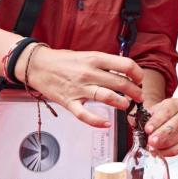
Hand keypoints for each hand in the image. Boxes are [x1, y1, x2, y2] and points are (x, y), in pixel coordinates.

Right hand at [21, 47, 143, 127]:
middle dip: (135, 92)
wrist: (38, 65)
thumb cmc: (63, 60)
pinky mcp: (69, 102)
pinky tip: (106, 124)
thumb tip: (124, 71)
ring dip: (122, 103)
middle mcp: (89, 73)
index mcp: (95, 59)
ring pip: (108, 97)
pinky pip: (85, 115)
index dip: (137, 74)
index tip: (139, 79)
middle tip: (138, 96)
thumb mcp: (87, 55)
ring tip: (127, 105)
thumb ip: (104, 64)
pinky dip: (97, 121)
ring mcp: (79, 88)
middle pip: (121, 83)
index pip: (125, 65)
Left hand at [142, 97, 177, 156]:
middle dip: (161, 134)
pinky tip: (159, 151)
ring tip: (152, 147)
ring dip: (164, 144)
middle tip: (151, 141)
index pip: (166, 111)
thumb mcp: (144, 112)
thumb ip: (140, 116)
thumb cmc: (152, 116)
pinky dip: (168, 151)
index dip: (157, 121)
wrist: (158, 121)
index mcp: (174, 104)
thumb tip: (135, 122)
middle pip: (174, 124)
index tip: (148, 129)